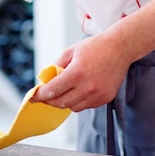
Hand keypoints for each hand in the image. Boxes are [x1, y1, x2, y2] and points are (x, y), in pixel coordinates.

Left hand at [31, 0, 154, 111]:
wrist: (120, 48)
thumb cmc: (95, 47)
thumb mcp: (70, 52)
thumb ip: (55, 67)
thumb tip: (44, 81)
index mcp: (77, 72)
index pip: (52, 91)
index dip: (40, 95)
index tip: (34, 97)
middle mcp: (88, 86)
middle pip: (61, 103)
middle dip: (50, 101)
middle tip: (45, 96)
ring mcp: (98, 94)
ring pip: (72, 107)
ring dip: (64, 101)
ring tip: (64, 91)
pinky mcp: (105, 98)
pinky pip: (85, 106)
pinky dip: (78, 101)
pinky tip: (79, 90)